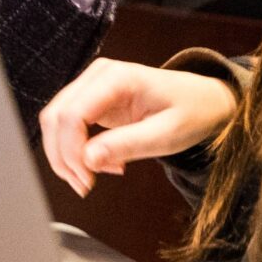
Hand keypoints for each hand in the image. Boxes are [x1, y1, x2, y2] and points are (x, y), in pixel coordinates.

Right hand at [40, 60, 239, 195]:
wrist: (206, 100)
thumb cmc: (192, 112)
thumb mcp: (166, 135)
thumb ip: (126, 145)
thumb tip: (87, 160)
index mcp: (117, 78)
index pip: (72, 114)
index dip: (70, 151)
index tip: (87, 179)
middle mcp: (99, 75)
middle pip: (55, 117)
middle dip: (63, 156)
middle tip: (85, 185)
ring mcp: (93, 85)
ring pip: (55, 121)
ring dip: (66, 155)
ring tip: (93, 177)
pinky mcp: (93, 99)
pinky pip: (68, 126)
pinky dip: (75, 150)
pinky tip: (101, 163)